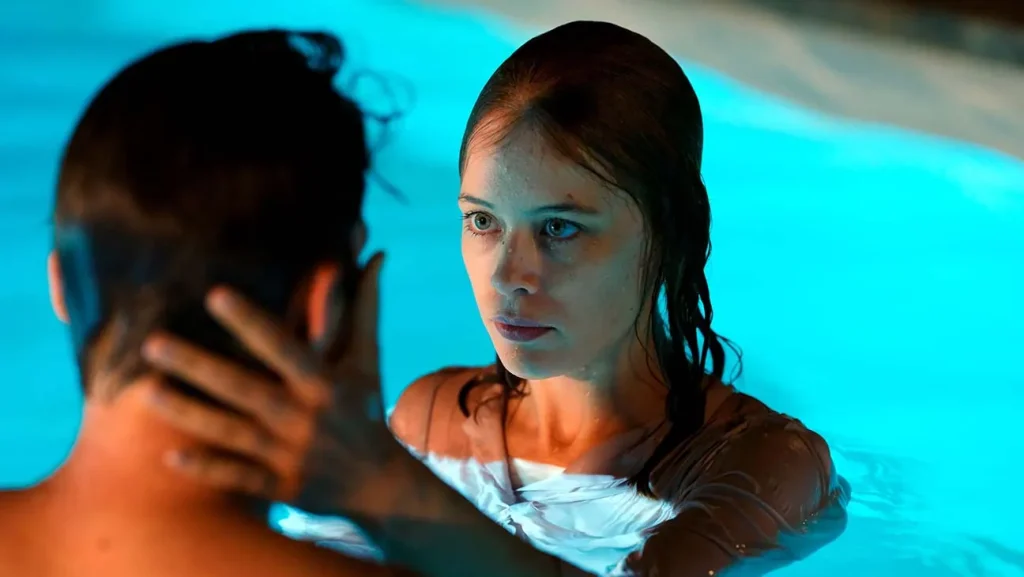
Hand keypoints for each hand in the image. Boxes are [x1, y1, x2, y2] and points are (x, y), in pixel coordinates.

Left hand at [140, 252, 402, 515]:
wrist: (382, 486)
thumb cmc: (365, 410)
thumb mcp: (367, 360)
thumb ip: (365, 308)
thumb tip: (379, 254)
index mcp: (325, 382)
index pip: (283, 347)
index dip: (251, 322)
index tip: (214, 294)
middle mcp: (306, 418)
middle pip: (244, 389)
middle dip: (198, 366)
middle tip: (152, 343)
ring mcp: (292, 456)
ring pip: (233, 433)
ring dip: (189, 414)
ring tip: (146, 391)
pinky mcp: (282, 488)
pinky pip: (239, 478)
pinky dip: (208, 469)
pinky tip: (169, 456)